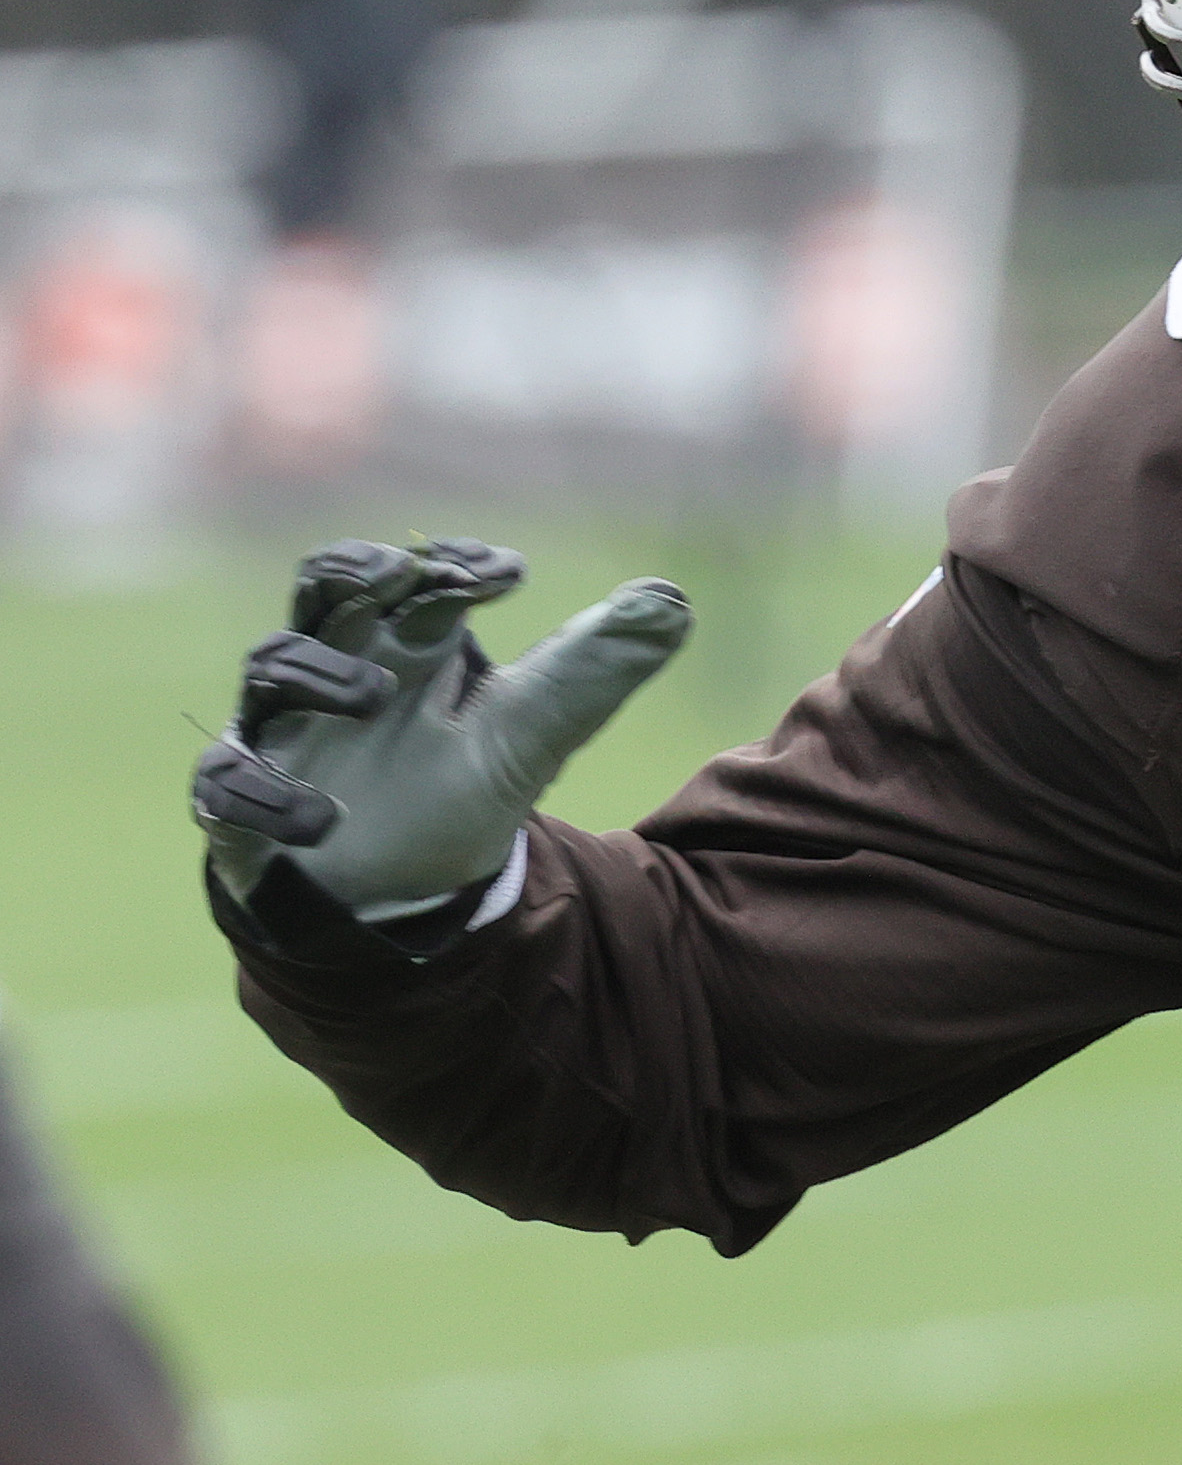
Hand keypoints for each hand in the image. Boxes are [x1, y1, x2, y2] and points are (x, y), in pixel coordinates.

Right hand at [191, 539, 690, 922]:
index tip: (508, 572)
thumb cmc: (450, 793)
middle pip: (323, 591)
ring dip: (320, 671)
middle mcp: (338, 674)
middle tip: (400, 575)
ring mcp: (283, 735)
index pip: (412, 576)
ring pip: (270, 666)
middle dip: (352, 572)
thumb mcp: (531, 733)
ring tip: (377, 694)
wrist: (393, 903)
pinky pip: (226, 785)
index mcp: (408, 648)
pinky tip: (318, 817)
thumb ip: (593, 671)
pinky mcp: (245, 807)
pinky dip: (263, 795)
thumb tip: (671, 601)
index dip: (449, 561)